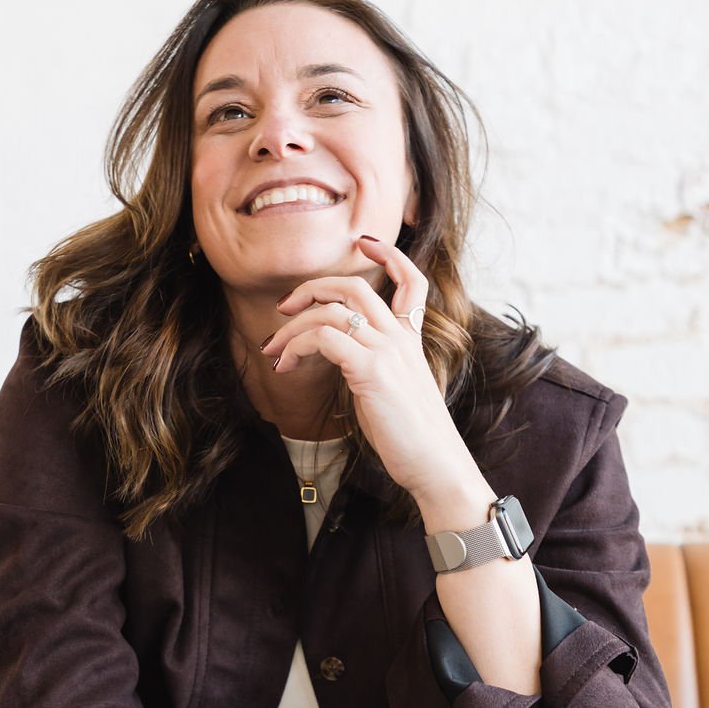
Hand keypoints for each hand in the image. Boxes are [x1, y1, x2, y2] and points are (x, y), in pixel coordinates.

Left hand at [260, 235, 478, 503]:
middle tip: (284, 307)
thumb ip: (374, 365)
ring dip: (291, 326)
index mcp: (411, 340)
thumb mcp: (395, 390)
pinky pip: (323, 338)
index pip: (411, 281)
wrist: (435, 463)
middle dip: (311, 288)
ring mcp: (387, 350)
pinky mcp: (371, 370)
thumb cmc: (412, 436)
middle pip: (354, 287)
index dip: (389, 255)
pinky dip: (296, 346)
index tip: (363, 243)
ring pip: (330, 311)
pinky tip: (284, 366)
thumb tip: (341, 359)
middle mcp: (401, 338)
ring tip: (273, 349)